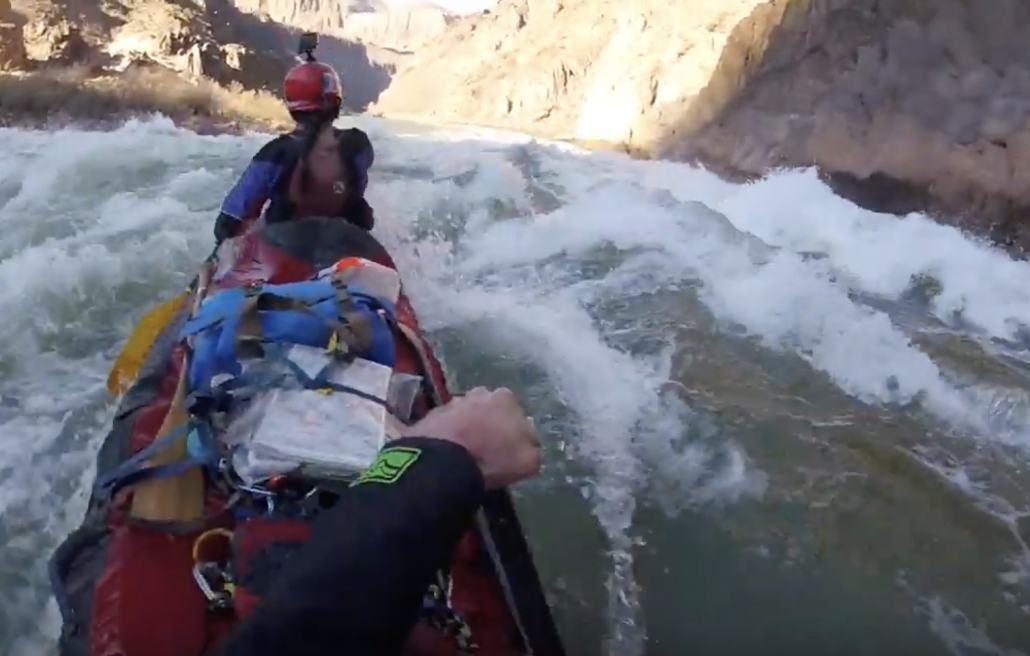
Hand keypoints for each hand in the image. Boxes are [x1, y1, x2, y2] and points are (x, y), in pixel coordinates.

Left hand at [403, 387, 541, 488]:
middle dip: (489, 424)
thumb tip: (528, 441)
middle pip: (489, 409)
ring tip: (465, 452)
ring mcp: (452, 402)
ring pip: (466, 415)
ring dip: (467, 428)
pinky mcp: (430, 415)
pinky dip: (447, 435)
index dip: (513, 431)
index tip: (509, 448)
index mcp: (506, 398)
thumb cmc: (492, 458)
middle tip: (487, 448)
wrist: (443, 462)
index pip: (515, 412)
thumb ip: (533, 446)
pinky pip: (445, 425)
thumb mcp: (529, 460)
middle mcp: (479, 393)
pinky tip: (448, 452)